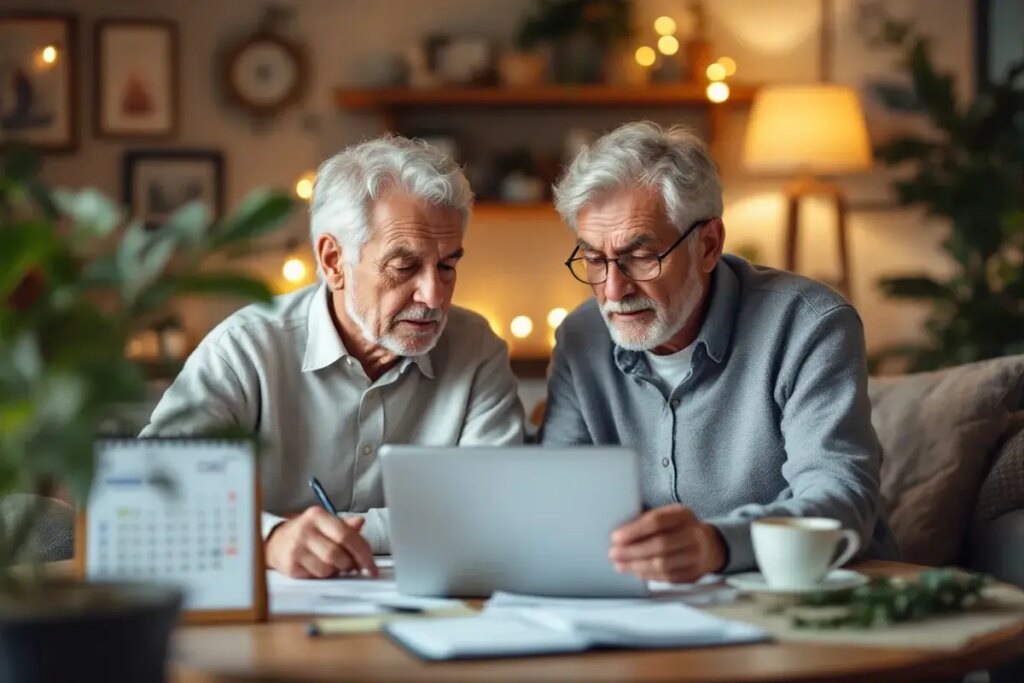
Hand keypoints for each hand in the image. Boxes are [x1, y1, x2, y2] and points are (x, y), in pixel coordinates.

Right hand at [265, 506, 377, 578]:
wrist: (276, 541)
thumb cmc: (308, 532)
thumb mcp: (326, 523)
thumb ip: (345, 526)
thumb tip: (361, 523)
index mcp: (317, 516)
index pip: (345, 535)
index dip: (362, 552)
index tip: (371, 566)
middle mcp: (304, 531)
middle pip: (337, 554)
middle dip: (350, 564)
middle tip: (354, 566)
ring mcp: (295, 549)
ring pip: (327, 569)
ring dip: (337, 571)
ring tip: (334, 564)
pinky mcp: (290, 566)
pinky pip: (316, 577)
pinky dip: (324, 575)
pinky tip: (321, 567)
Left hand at [608, 504, 725, 582]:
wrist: (709, 545)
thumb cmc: (678, 528)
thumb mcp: (667, 517)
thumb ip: (646, 522)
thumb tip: (619, 535)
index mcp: (683, 515)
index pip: (657, 521)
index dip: (634, 531)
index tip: (615, 538)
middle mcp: (693, 534)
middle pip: (660, 545)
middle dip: (632, 551)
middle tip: (614, 554)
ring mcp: (696, 555)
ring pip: (664, 565)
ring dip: (637, 566)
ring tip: (620, 565)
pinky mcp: (694, 574)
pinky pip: (668, 578)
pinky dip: (649, 575)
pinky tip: (636, 572)